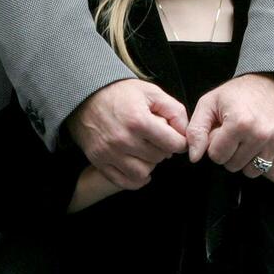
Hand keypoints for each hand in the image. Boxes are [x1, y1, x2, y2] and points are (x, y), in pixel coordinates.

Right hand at [67, 78, 188, 189]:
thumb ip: (174, 110)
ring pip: (142, 173)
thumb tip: (186, 132)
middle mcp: (123, 140)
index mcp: (139, 120)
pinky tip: (139, 167)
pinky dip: (135, 179)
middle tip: (159, 139)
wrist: (87, 96)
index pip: (172, 143)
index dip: (180, 141)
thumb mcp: (151, 92)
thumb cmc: (122, 93)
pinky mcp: (99, 161)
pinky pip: (123, 181)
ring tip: (148, 151)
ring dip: (150, 164)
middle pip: (158, 157)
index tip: (177, 138)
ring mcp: (109, 153)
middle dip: (164, 149)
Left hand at [187, 73, 273, 176]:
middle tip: (236, 133)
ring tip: (249, 138)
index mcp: (238, 122)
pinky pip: (272, 169)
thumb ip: (196, 130)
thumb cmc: (239, 93)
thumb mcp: (210, 102)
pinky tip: (263, 144)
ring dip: (247, 159)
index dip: (216, 144)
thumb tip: (194, 157)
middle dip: (231, 152)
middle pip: (233, 165)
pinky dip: (266, 161)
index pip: (216, 156)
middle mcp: (260, 133)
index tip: (223, 130)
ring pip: (252, 171)